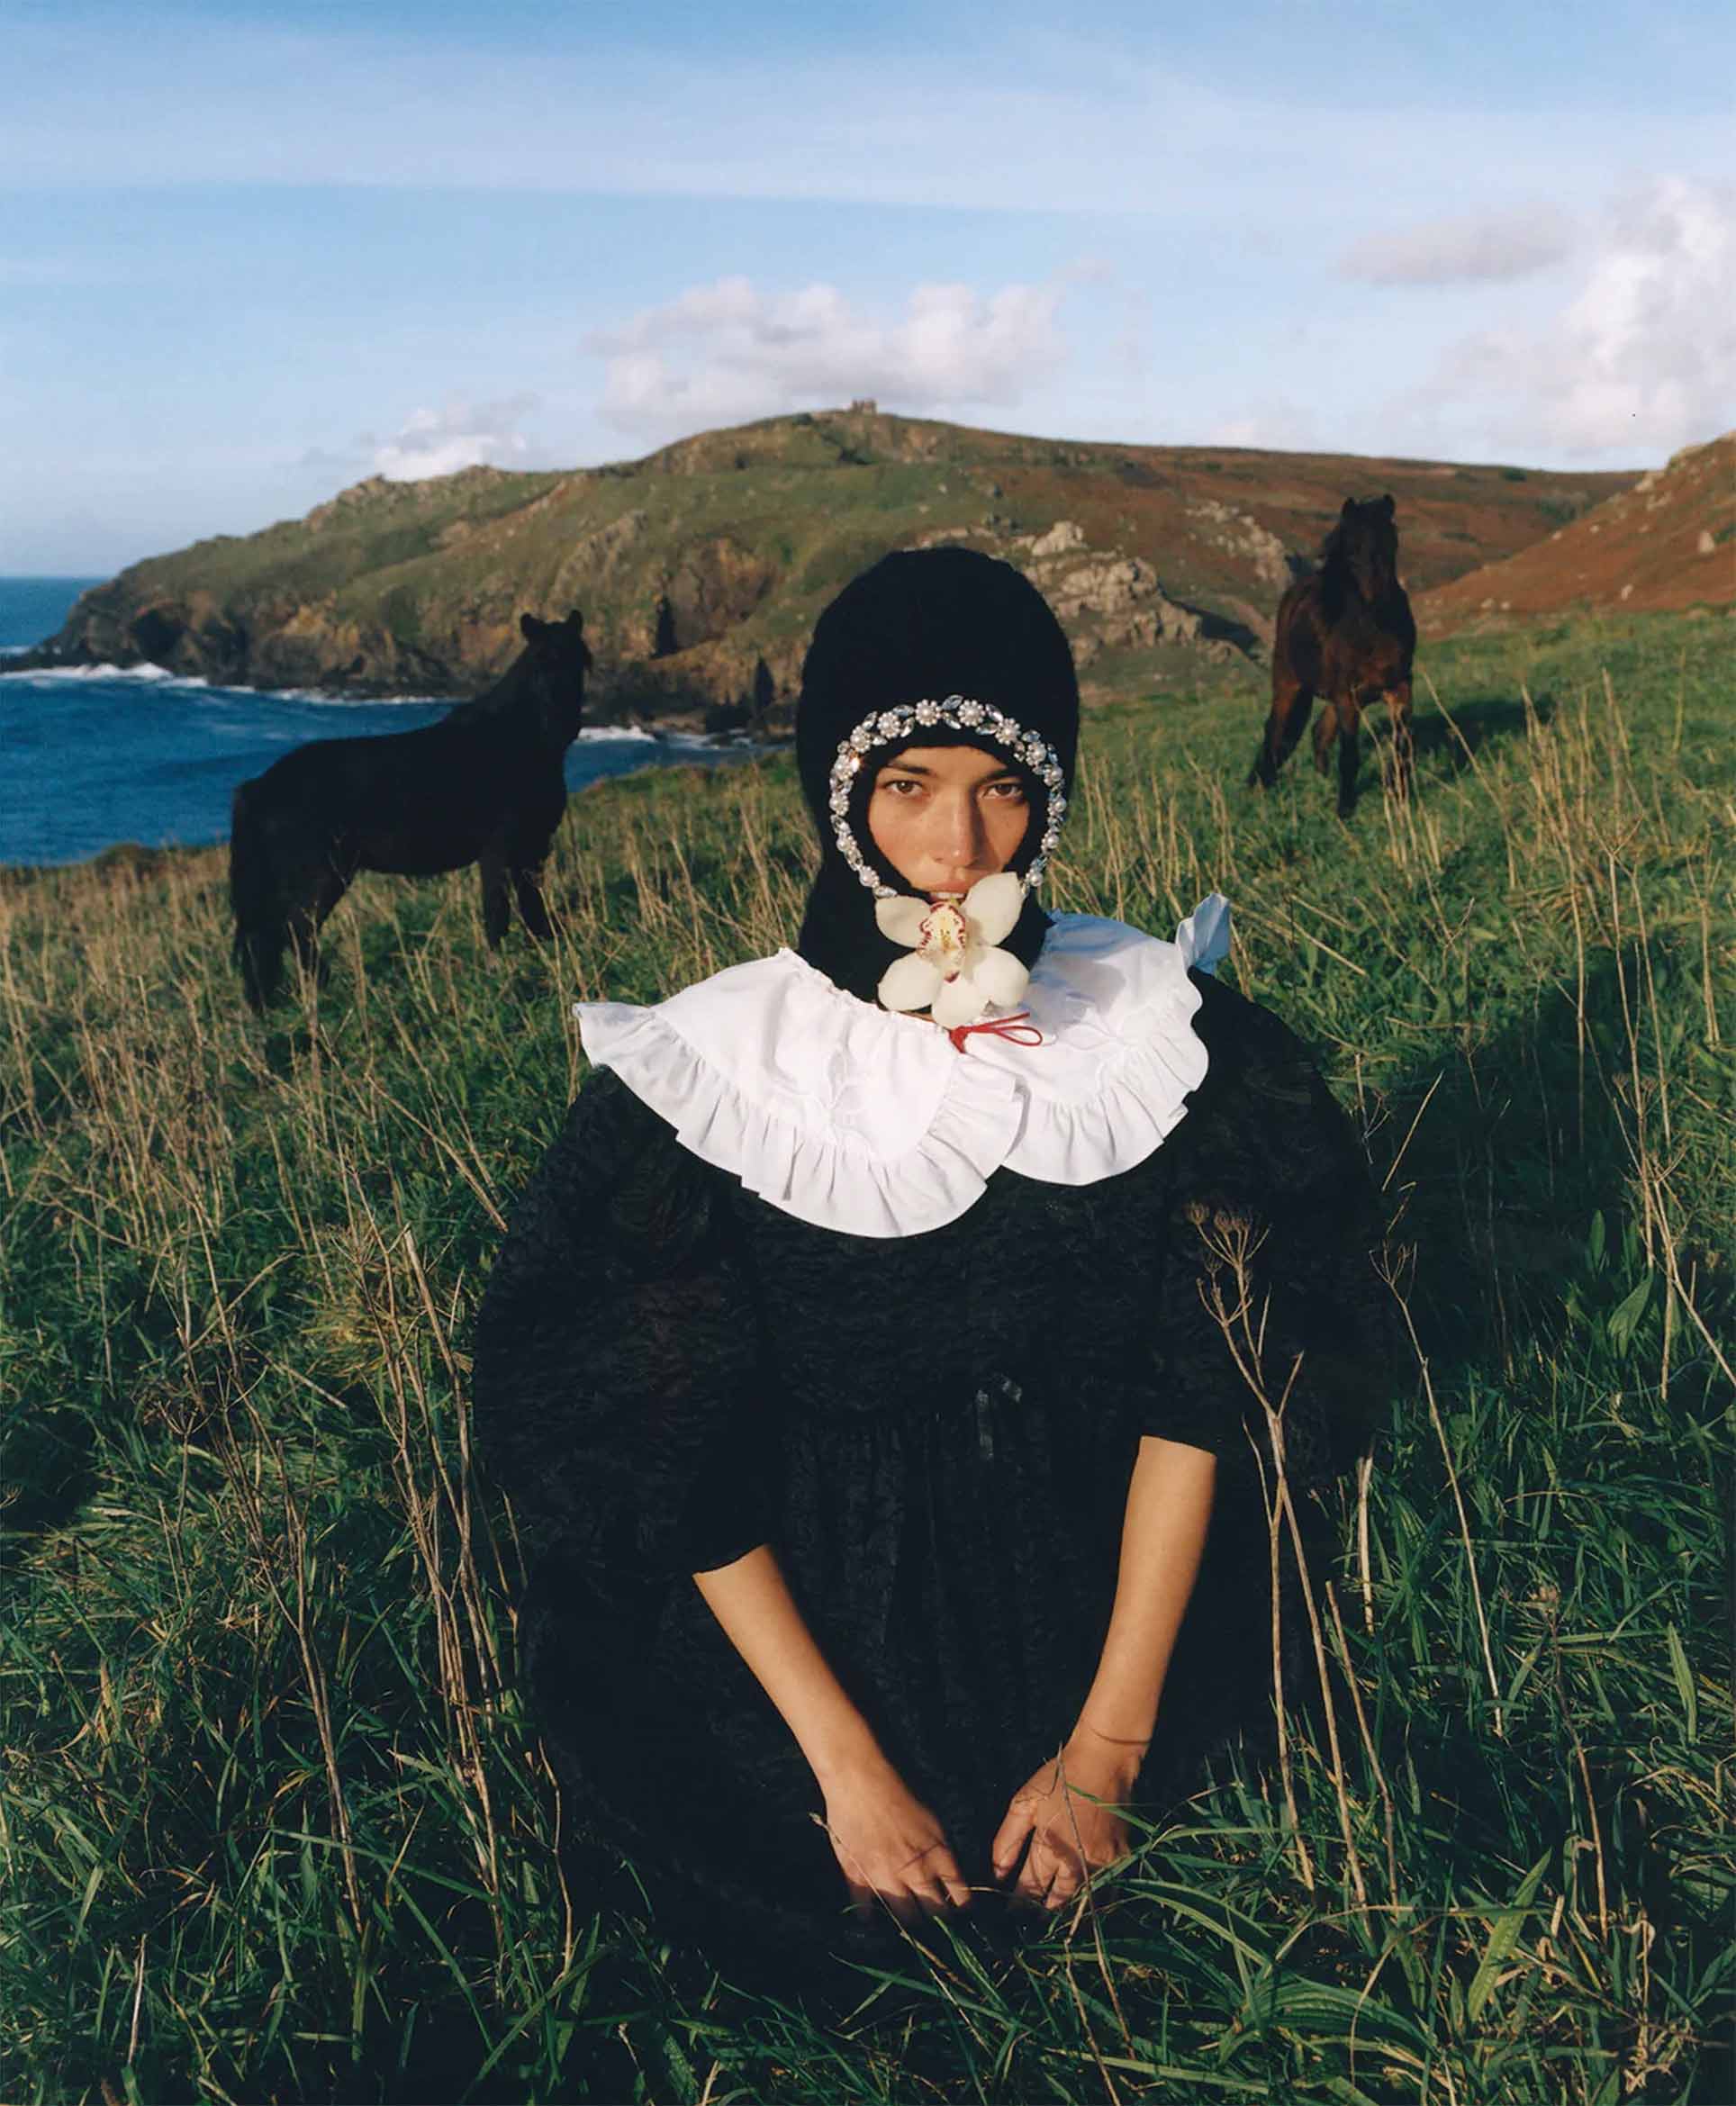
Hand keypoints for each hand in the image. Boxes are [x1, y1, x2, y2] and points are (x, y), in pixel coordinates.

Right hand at [817, 1754, 972, 1927]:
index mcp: (939, 1855)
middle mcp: (916, 1873)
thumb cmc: (900, 1785)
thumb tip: (947, 1871)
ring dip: (910, 1923)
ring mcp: (886, 1879)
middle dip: (940, 1922)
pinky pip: (865, 1912)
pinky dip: (869, 1916)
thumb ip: (941, 1848)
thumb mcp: (933, 1816)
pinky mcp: (858, 1878)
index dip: (964, 1909)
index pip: (962, 1897)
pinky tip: (871, 1916)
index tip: (961, 1914)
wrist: (860, 1777)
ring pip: (905, 1921)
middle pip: (936, 1916)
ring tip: (908, 1923)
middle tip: (938, 1924)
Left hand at [991, 1733, 1141, 1912]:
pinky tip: (1087, 1908)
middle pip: (1057, 1901)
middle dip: (1042, 1914)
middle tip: (1031, 1926)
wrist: (1104, 1760)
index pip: (1030, 1888)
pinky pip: (1108, 1891)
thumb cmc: (1059, 1777)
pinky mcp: (1122, 1858)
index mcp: (1049, 1847)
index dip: (1018, 1905)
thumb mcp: (1024, 1801)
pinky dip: (1097, 1903)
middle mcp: (1076, 1861)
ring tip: (1057, 1926)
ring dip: (1070, 1913)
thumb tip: (996, 1874)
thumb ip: (1008, 1840)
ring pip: (1084, 1902)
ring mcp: (1103, 1862)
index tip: (1008, 1917)